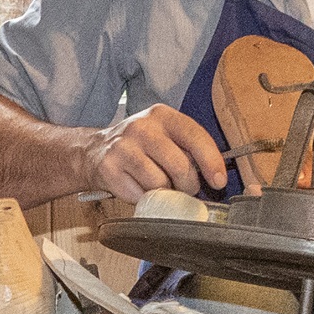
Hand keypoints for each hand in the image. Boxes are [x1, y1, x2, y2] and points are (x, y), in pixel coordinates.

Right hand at [85, 103, 228, 202]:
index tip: (218, 181)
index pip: (195, 136)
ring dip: (165, 192)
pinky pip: (140, 194)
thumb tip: (216, 174)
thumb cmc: (140, 147)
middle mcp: (142, 127)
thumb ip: (189, 148)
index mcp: (162, 115)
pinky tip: (138, 187)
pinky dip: (145, 197)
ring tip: (159, 186)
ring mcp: (123, 147)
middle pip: (180, 166)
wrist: (95, 151)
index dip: (211, 161)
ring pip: (160, 183)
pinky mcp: (110, 169)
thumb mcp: (165, 136)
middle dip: (188, 185)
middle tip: (185, 188)